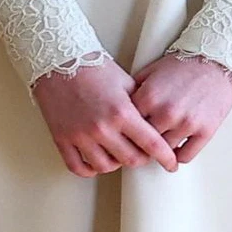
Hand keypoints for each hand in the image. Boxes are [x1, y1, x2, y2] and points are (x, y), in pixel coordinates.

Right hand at [31, 56, 177, 176]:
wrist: (60, 62)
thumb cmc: (96, 69)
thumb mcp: (127, 83)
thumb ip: (141, 107)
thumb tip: (156, 126)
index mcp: (122, 112)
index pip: (151, 144)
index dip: (165, 157)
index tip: (171, 164)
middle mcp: (102, 128)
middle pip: (130, 159)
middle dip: (142, 159)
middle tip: (144, 154)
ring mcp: (80, 136)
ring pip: (105, 167)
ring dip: (117, 164)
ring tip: (120, 154)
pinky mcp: (62, 139)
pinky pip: (77, 167)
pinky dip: (90, 169)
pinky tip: (97, 161)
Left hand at [129, 53, 231, 164]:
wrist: (218, 59)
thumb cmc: (183, 65)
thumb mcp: (152, 71)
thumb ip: (133, 91)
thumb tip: (119, 111)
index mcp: (149, 97)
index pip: (128, 127)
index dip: (127, 132)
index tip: (128, 136)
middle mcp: (166, 112)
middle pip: (144, 142)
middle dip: (143, 144)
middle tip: (143, 146)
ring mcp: (187, 122)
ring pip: (164, 151)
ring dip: (162, 151)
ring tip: (160, 149)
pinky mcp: (206, 130)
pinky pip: (186, 155)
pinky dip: (179, 157)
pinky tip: (176, 152)